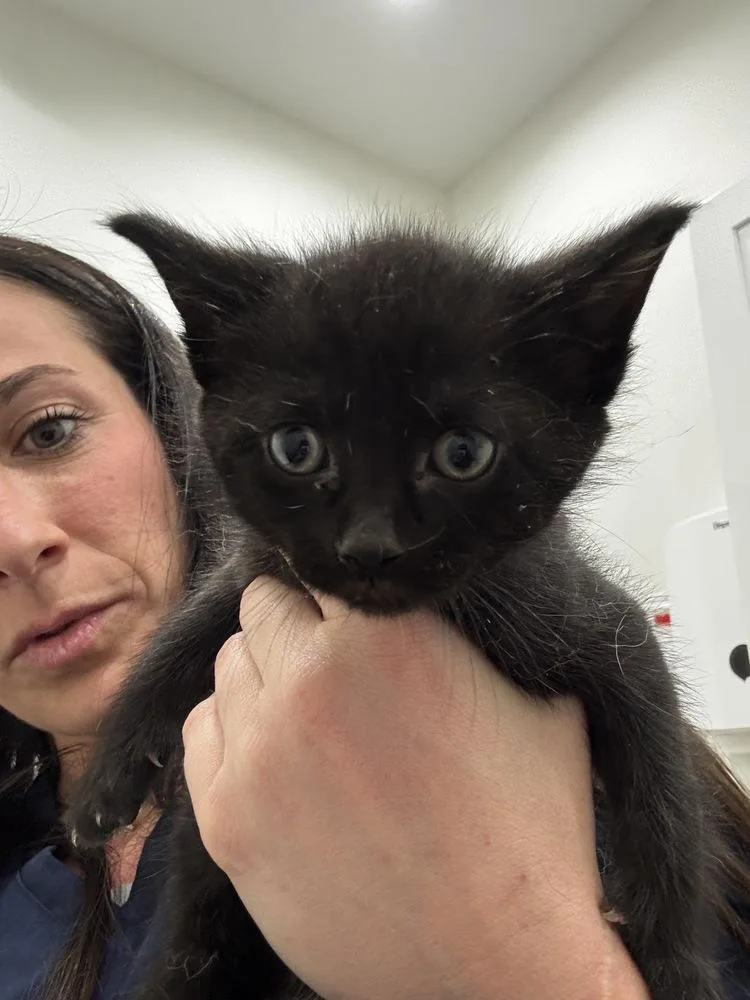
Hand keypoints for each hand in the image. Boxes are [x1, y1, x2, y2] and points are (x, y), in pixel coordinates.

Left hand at [183, 576, 646, 999]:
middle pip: (263, 607)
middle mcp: (307, 680)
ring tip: (311, 716)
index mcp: (384, 634)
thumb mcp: (540, 700)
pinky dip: (233, 731)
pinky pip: (200, 732)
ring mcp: (257, 753)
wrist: (497, 956)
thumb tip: (456, 599)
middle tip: (333, 665)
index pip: (319, 566)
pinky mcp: (225, 820)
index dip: (342, 592)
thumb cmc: (528, 829)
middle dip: (298, 625)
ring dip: (264, 676)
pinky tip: (277, 757)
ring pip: (229, 666)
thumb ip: (481, 635)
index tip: (353, 614)